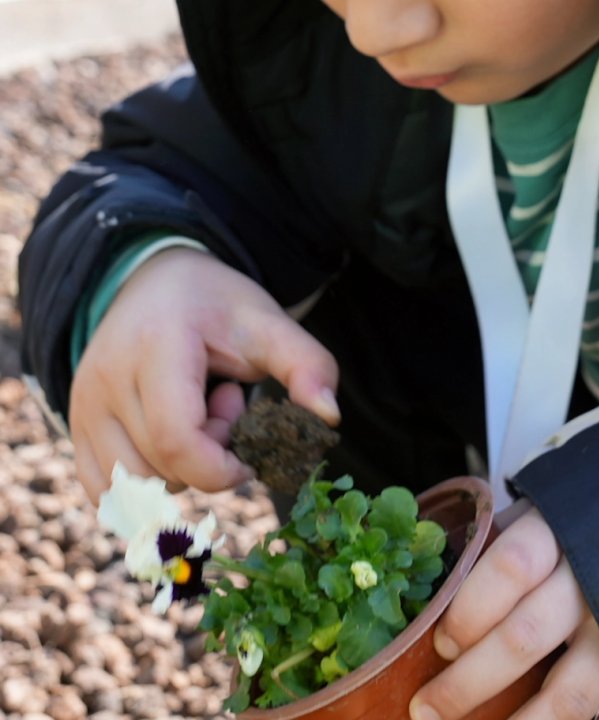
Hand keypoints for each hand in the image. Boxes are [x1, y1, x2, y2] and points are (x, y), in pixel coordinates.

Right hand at [69, 247, 339, 503]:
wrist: (156, 281)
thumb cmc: (219, 307)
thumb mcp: (271, 325)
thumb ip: (309, 366)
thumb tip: (330, 417)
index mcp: (156, 348)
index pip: (178, 441)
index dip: (223, 467)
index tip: (250, 450)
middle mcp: (106, 378)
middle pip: (161, 468)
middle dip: (208, 459)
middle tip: (224, 408)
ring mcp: (81, 405)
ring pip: (133, 486)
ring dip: (176, 470)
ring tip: (194, 415)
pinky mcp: (74, 426)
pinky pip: (104, 489)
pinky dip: (146, 481)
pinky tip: (167, 440)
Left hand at [410, 508, 598, 719]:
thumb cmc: (568, 531)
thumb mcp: (530, 521)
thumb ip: (487, 552)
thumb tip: (420, 600)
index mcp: (560, 534)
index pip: (511, 570)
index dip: (469, 613)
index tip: (442, 644)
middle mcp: (596, 582)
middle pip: (526, 638)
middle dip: (467, 684)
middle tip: (428, 709)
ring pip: (570, 695)